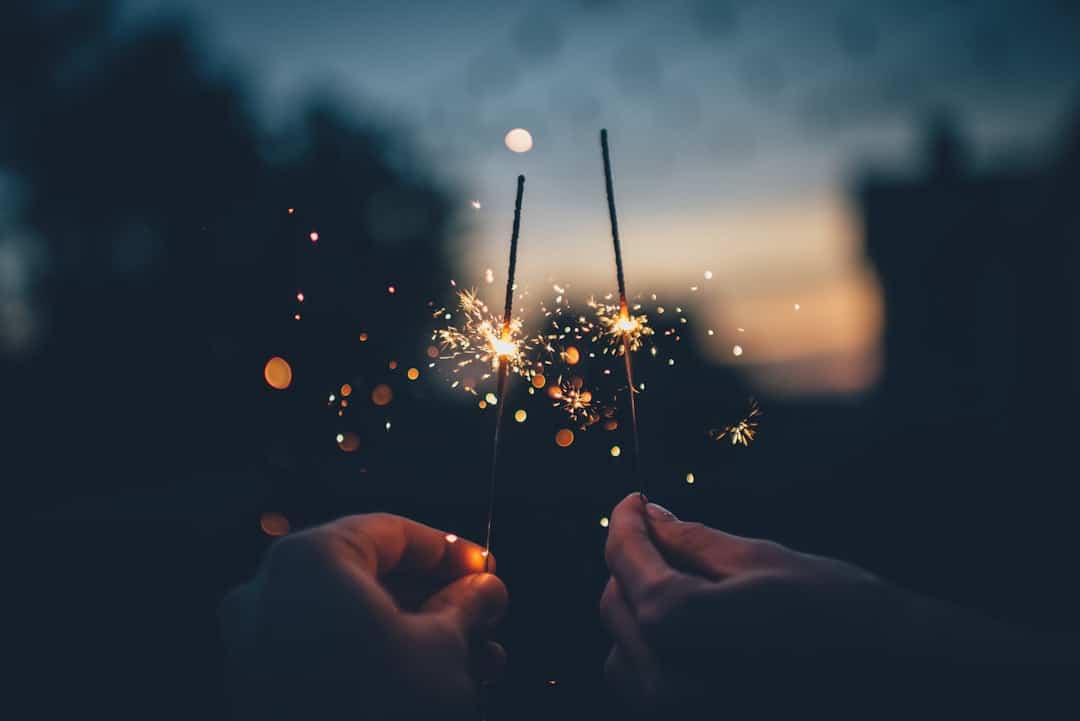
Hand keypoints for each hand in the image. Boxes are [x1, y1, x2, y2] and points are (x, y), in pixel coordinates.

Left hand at [220, 513, 507, 719]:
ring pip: (350, 618)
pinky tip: (431, 682)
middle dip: (436, 598)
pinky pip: (325, 653)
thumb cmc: (383, 711)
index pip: (390, 532)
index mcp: (310, 561)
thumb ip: (467, 606)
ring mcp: (255, 645)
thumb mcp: (445, 650)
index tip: (485, 568)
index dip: (449, 549)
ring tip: (475, 659)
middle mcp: (269, 593)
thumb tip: (485, 589)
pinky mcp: (259, 691)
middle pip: (369, 575)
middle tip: (484, 616)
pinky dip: (375, 657)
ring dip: (414, 633)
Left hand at [599, 493, 1050, 711]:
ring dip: (642, 609)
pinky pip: (646, 684)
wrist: (900, 679)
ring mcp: (676, 714)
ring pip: (623, 648)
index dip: (625, 521)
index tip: (634, 500)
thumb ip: (691, 541)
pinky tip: (696, 629)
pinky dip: (657, 651)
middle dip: (635, 562)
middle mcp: (665, 683)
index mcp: (679, 627)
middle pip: (615, 604)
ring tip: (686, 582)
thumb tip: (652, 516)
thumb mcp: (761, 561)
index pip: (626, 561)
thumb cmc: (840, 616)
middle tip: (665, 532)